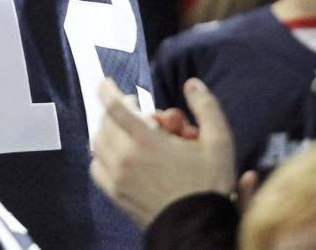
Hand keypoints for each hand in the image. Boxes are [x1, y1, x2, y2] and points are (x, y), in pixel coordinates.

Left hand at [90, 77, 235, 227]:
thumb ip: (206, 107)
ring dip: (110, 131)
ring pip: (98, 143)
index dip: (106, 90)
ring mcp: (118, 178)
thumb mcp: (219, 143)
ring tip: (131, 133)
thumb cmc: (209, 186)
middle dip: (119, 111)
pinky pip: (96, 167)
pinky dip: (103, 155)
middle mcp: (126, 158)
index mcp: (146, 141)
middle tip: (140, 114)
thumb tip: (191, 83)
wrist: (199, 233)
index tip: (106, 83)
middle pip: (105, 122)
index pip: (114, 107)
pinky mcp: (116, 196)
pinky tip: (121, 155)